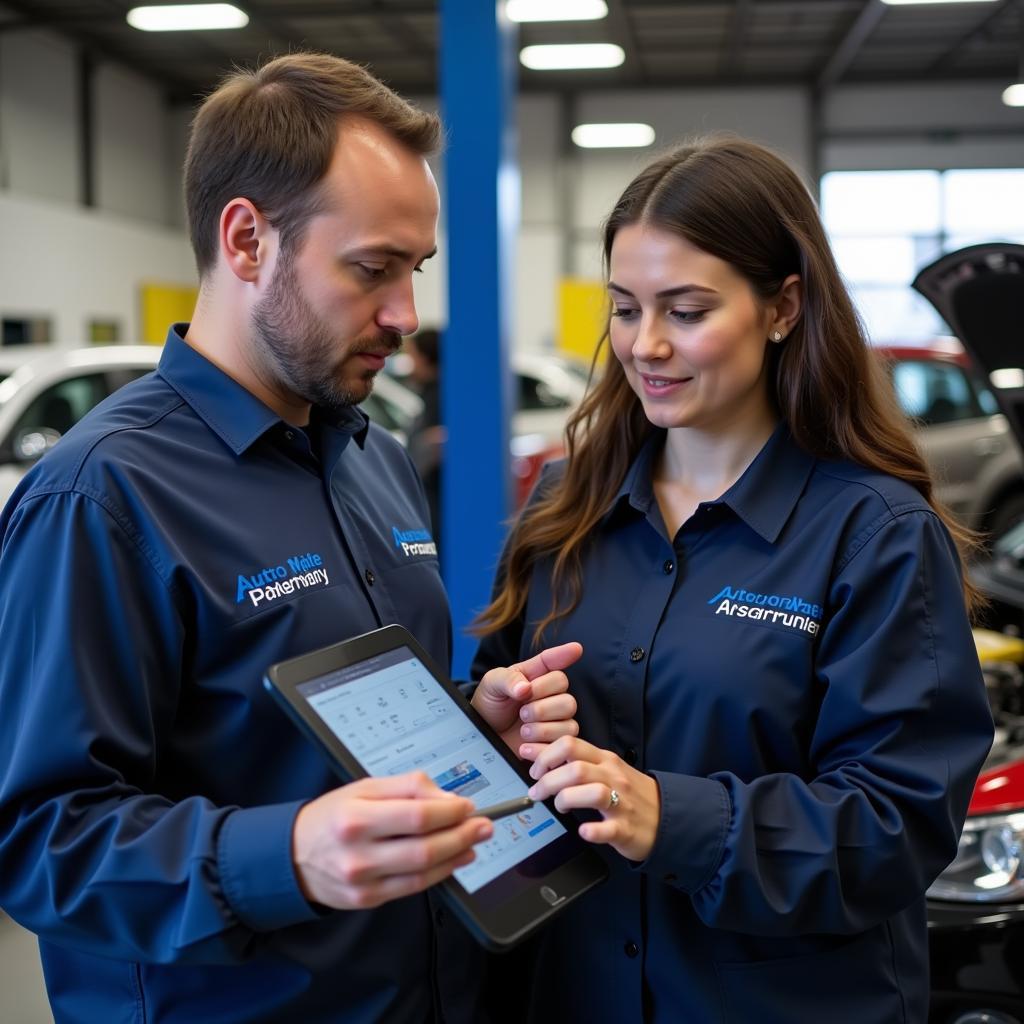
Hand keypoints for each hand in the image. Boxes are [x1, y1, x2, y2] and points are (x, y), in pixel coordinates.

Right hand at [292, 771, 492, 909]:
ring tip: (474, 841)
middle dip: (462, 835)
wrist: (292, 856)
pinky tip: (454, 860)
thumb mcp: (365, 788)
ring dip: (457, 855)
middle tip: (483, 825)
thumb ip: (407, 787)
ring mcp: (363, 882)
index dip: (450, 812)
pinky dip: (440, 873)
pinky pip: (413, 888)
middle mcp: (359, 854)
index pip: (417, 816)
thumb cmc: (332, 817)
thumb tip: (447, 797)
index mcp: (356, 818)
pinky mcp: (368, 900)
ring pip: (424, 871)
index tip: (468, 805)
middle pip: (425, 847)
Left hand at [471, 642, 581, 760]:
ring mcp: (557, 719)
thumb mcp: (492, 684)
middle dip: (542, 707)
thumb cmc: (491, 703)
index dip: (564, 655)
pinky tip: (527, 743)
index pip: (554, 665)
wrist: (485, 733)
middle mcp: (552, 695)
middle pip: (567, 698)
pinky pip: (565, 740)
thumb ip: (508, 680)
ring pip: (569, 721)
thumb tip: (525, 688)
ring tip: (523, 730)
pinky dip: (543, 743)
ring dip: (543, 727)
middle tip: (522, 712)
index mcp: (537, 676)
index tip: (576, 649)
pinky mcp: (556, 741)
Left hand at [526, 737, 660, 862]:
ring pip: (592, 792)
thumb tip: (541, 756)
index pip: (570, 744)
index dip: (545, 754)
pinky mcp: (626, 829)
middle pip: (575, 769)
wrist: (667, 817)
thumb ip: (579, 761)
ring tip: (560, 807)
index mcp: (605, 760)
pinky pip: (608, 829)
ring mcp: (621, 803)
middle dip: (547, 780)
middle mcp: (613, 777)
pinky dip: (592, 831)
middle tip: (536, 792)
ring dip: (567, 799)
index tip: (533, 768)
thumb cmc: (630, 793)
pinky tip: (583, 831)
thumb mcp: (607, 769)